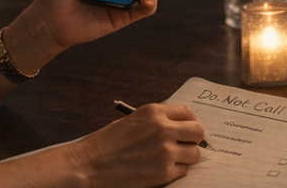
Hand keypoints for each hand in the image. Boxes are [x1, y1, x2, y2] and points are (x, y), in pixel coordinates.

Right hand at [66, 103, 204, 186]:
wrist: (89, 165)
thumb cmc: (106, 143)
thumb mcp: (132, 121)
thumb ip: (156, 121)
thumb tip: (178, 126)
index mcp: (154, 112)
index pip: (188, 113)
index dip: (190, 122)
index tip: (188, 129)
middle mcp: (162, 129)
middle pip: (197, 132)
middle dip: (193, 139)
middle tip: (186, 145)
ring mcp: (165, 152)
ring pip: (195, 154)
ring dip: (186, 157)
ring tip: (171, 159)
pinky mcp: (163, 173)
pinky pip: (183, 171)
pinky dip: (176, 171)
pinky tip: (161, 169)